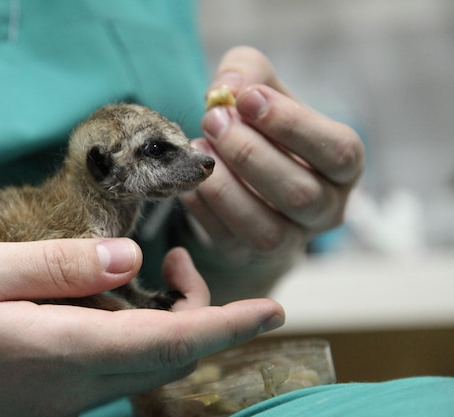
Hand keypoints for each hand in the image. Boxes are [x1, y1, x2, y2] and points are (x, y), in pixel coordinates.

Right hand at [0, 238, 283, 416]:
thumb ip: (59, 265)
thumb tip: (129, 258)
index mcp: (63, 349)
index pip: (172, 342)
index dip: (228, 324)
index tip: (273, 309)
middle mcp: (76, 385)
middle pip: (171, 357)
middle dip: (203, 314)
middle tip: (180, 263)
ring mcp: (65, 400)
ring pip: (149, 367)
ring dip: (173, 325)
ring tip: (157, 273)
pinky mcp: (52, 400)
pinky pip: (119, 371)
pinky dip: (141, 337)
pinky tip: (117, 304)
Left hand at [181, 47, 364, 296]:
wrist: (246, 181)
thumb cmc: (262, 130)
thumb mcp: (262, 90)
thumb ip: (249, 73)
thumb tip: (226, 88)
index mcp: (344, 166)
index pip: (337, 151)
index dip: (292, 125)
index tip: (248, 98)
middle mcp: (326, 209)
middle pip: (299, 193)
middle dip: (249, 154)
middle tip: (214, 120)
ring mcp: (290, 240)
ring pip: (266, 228)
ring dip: (225, 187)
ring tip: (199, 148)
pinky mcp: (247, 255)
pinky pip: (226, 240)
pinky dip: (203, 207)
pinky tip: (189, 177)